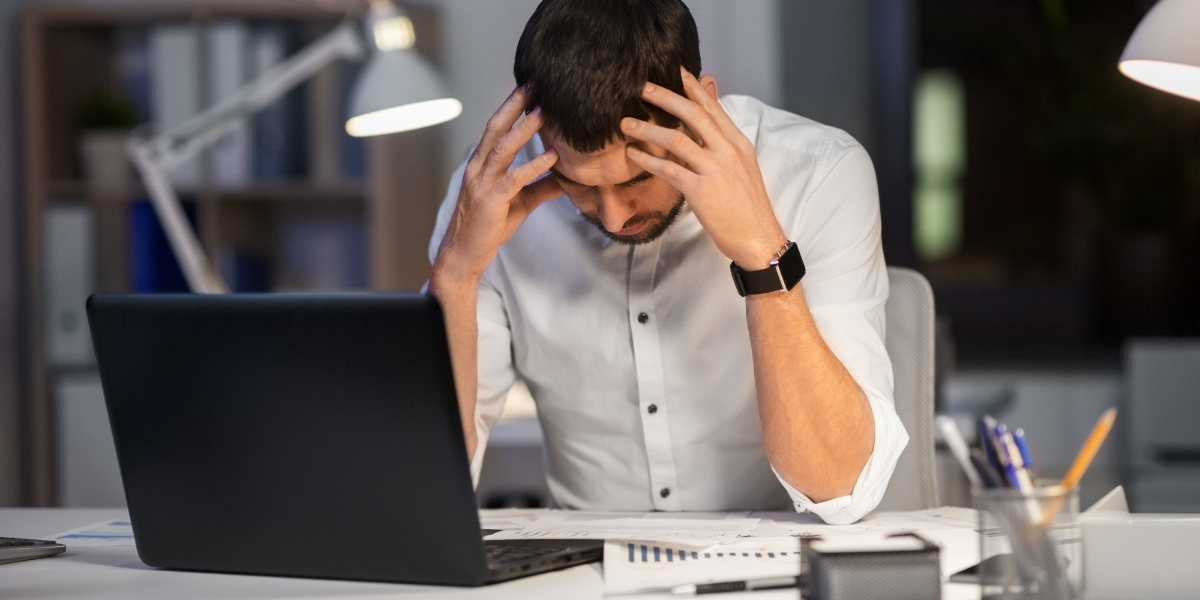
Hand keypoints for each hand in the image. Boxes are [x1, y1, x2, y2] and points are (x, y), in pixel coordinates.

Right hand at [433, 87, 562, 285]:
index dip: (512, 107)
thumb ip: (542, 187)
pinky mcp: (491, 201)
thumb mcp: (520, 203)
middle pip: (496, 128)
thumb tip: (569, 177)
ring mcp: (482, 183)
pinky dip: (534, 165)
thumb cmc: (489, 227)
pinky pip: (514, 179)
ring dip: (525, 129)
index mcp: (482, 164)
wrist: (464, 255)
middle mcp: (478, 168)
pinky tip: (552, 156)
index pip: (496, 128)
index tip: (530, 87)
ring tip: (545, 111)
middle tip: (534, 83)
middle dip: (514, 105)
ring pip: (503, 148)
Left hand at [620, 68, 785, 269]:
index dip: (692, 87)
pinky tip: (633, 154)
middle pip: (693, 114)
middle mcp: (728, 151)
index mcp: (738, 143)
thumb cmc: (747, 206)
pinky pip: (669, 169)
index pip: (712, 107)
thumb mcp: (742, 167)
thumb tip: (707, 126)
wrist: (758, 238)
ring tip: (626, 124)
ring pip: (677, 139)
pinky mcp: (701, 191)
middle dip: (665, 97)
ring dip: (648, 129)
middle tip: (642, 88)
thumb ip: (723, 144)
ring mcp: (714, 170)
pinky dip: (648, 160)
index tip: (675, 71)